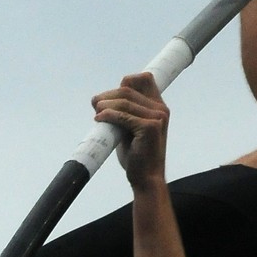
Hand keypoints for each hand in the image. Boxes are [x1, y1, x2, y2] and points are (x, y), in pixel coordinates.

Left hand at [92, 73, 169, 187]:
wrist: (146, 178)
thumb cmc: (136, 155)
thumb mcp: (130, 128)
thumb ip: (124, 112)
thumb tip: (100, 99)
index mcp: (159, 107)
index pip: (145, 79)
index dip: (127, 81)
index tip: (110, 96)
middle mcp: (161, 109)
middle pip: (128, 89)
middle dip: (108, 95)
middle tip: (95, 104)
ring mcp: (157, 118)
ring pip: (124, 102)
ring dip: (105, 105)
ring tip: (96, 112)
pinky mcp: (149, 127)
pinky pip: (122, 115)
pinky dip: (108, 115)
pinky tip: (99, 119)